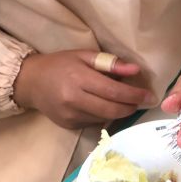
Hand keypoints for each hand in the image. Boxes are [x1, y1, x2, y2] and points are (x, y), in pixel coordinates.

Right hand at [13, 50, 155, 129]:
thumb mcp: (84, 56)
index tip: (150, 95)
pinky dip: (105, 116)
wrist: (30, 82)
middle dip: (131, 107)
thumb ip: (110, 63)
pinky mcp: (68, 125)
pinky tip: (106, 107)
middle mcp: (74, 100)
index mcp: (79, 79)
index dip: (134, 95)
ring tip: (128, 102)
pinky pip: (94, 123)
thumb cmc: (60, 64)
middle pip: (112, 109)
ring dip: (120, 112)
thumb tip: (135, 70)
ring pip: (105, 118)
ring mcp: (70, 116)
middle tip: (144, 102)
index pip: (113, 91)